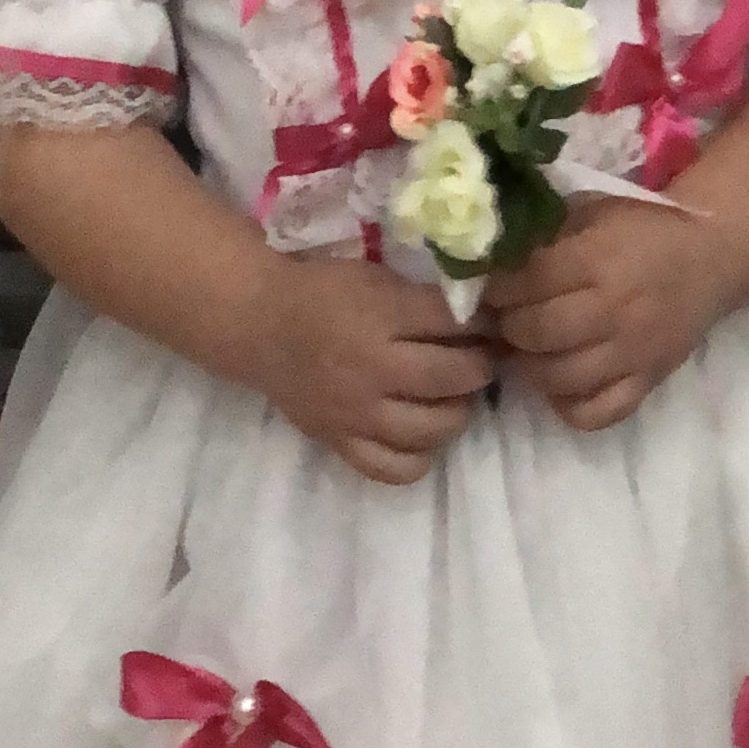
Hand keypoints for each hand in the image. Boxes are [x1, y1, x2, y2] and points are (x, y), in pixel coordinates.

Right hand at [250, 256, 494, 485]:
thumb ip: (424, 300)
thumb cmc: (322, 293)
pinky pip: (395, 469)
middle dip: (479, 367)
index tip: (489, 326)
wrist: (259, 326)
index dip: (483, 324)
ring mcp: (355, 413)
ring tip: (450, 398)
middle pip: (453, 377)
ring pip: (433, 429)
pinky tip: (420, 434)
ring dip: (456, 412)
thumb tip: (481, 318)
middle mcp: (371, 369)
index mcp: (379, 316)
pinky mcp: (340, 442)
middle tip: (475, 362)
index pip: (454, 324)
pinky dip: (419, 456)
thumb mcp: (375, 279)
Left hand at [483, 197, 728, 430]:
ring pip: (558, 378)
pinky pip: (597, 413)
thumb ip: (541, 234)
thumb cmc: (640, 230)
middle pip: (536, 332)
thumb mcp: (590, 212)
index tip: (490, 286)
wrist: (709, 257)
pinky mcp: (647, 381)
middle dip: (508, 325)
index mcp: (598, 258)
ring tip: (530, 347)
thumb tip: (484, 257)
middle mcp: (615, 310)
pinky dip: (570, 404)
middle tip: (506, 318)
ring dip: (531, 365)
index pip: (526, 282)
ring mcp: (633, 352)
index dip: (497, 286)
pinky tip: (562, 382)